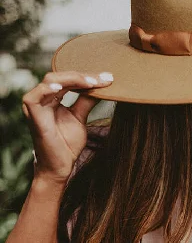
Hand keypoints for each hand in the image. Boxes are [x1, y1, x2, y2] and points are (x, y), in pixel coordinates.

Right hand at [22, 70, 113, 184]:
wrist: (60, 166)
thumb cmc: (67, 144)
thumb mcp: (80, 117)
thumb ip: (86, 100)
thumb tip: (102, 85)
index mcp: (52, 97)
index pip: (68, 80)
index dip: (86, 77)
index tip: (108, 78)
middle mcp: (42, 98)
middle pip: (60, 76)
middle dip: (82, 76)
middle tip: (101, 79)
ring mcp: (36, 105)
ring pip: (51, 81)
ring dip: (71, 79)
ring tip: (90, 83)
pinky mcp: (32, 113)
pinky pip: (36, 95)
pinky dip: (49, 89)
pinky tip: (62, 88)